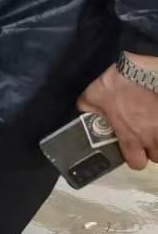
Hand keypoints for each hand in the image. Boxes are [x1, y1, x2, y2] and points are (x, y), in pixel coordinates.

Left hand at [78, 54, 157, 168]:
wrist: (142, 69)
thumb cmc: (119, 82)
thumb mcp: (95, 94)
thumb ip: (88, 107)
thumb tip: (83, 112)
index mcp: (130, 137)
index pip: (137, 164)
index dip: (136, 157)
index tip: (135, 147)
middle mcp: (152, 139)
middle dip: (154, 148)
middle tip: (149, 134)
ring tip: (157, 125)